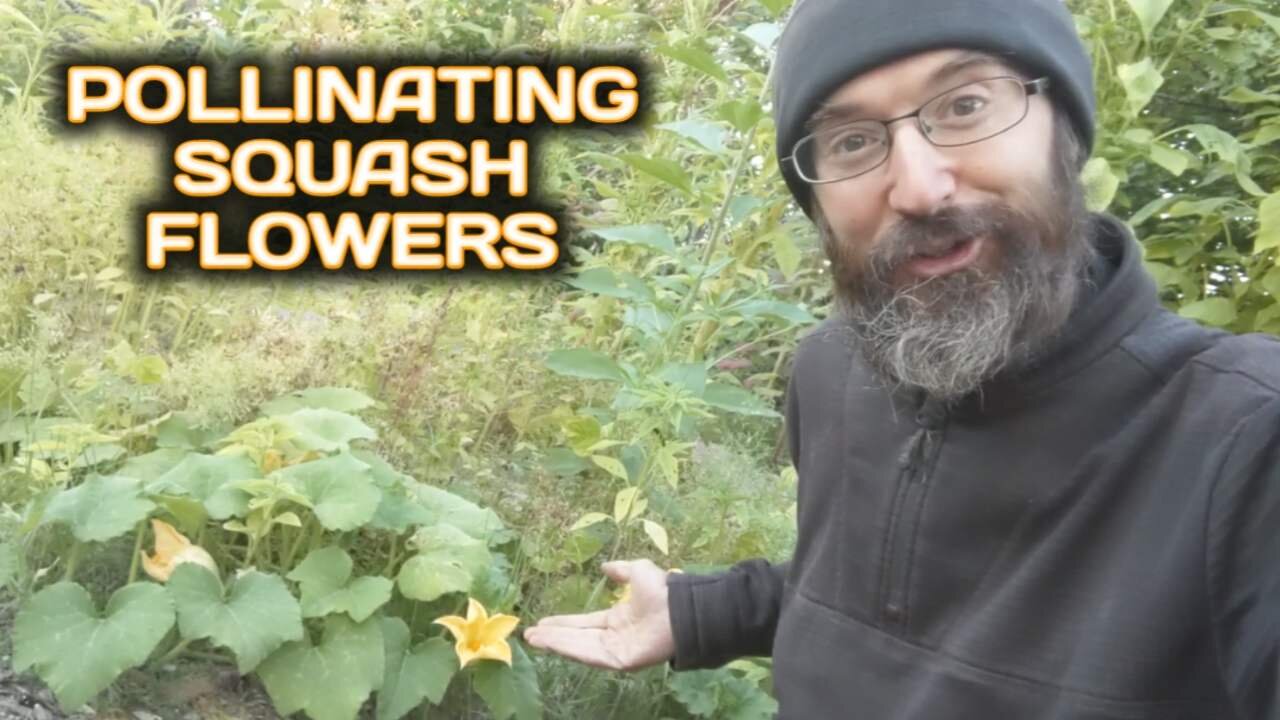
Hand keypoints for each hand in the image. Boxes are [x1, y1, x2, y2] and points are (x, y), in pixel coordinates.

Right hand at [522, 559, 675, 670]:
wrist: (680, 608)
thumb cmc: (663, 591)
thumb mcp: (638, 571)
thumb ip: (621, 570)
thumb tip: (605, 566)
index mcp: (617, 619)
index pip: (583, 624)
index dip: (562, 623)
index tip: (541, 622)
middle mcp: (614, 636)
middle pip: (576, 638)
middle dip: (552, 637)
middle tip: (529, 635)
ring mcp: (616, 650)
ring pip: (579, 648)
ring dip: (556, 643)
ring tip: (534, 639)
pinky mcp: (619, 660)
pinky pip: (590, 655)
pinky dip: (570, 649)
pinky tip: (554, 643)